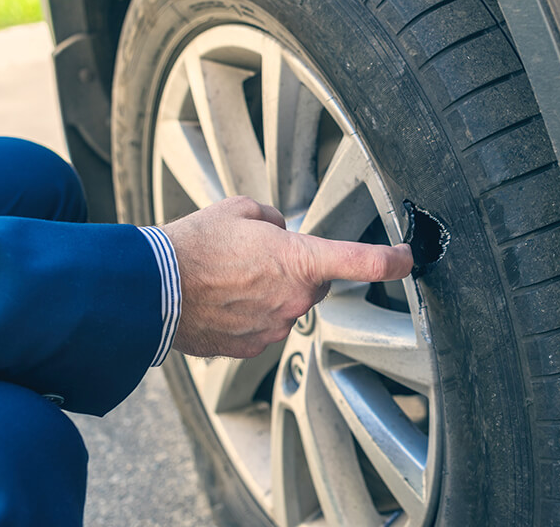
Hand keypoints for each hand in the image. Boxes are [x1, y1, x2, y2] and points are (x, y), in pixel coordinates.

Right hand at [161, 196, 413, 358]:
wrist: (152, 289)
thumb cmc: (194, 246)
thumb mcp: (240, 211)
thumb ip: (273, 221)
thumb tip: (278, 233)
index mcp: (300, 261)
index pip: (362, 261)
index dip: (391, 260)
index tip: (407, 259)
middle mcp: (295, 300)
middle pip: (313, 284)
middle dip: (294, 271)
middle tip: (256, 259)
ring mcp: (274, 328)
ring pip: (287, 307)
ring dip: (269, 293)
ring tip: (229, 280)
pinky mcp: (252, 348)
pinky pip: (264, 327)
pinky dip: (250, 315)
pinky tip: (222, 302)